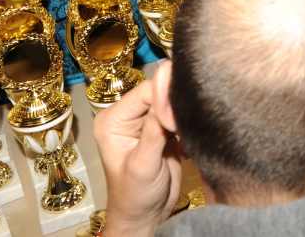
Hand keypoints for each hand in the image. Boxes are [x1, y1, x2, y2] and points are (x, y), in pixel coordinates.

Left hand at [95, 63, 180, 236]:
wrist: (145, 217)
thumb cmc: (135, 196)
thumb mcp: (143, 163)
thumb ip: (154, 127)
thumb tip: (166, 87)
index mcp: (113, 119)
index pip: (146, 91)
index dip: (167, 98)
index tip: (180, 118)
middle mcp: (127, 115)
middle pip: (160, 92)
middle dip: (177, 104)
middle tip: (187, 126)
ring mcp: (146, 121)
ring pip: (172, 101)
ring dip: (184, 112)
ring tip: (189, 131)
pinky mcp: (163, 128)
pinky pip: (179, 113)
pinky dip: (188, 120)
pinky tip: (191, 132)